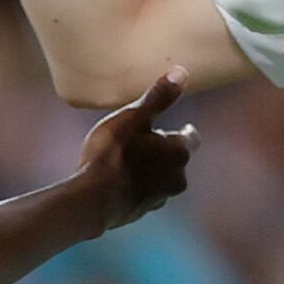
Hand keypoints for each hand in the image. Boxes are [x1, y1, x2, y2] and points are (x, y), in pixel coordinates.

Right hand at [74, 67, 195, 225]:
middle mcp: (177, 178)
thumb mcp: (133, 118)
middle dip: (165, 151)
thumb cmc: (112, 154)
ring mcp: (160, 198)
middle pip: (177, 160)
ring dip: (152, 170)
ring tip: (131, 161)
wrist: (91, 200)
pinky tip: (120, 181)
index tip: (179, 126)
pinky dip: (138, 186)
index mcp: (178, 152)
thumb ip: (158, 97)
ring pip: (162, 178)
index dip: (184, 131)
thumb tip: (182, 72)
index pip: (191, 138)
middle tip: (147, 141)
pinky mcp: (143, 212)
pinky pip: (145, 194)